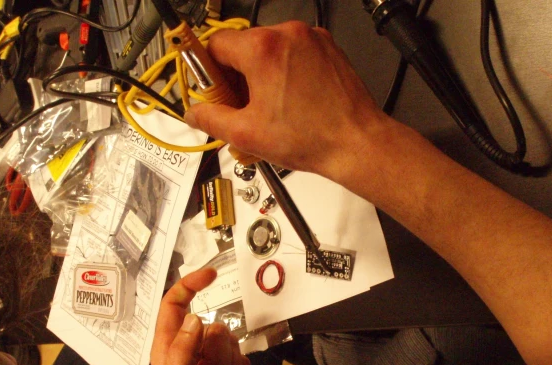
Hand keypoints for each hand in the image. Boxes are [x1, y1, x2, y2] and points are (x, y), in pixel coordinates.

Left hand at [150, 268, 250, 364]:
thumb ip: (183, 350)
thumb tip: (195, 319)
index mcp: (167, 350)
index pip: (174, 305)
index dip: (189, 286)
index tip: (209, 275)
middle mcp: (187, 352)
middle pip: (213, 327)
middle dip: (218, 354)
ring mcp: (207, 363)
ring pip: (231, 344)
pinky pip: (243, 361)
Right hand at [184, 21, 387, 184]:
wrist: (356, 143)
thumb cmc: (313, 138)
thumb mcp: (247, 134)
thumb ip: (211, 119)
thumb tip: (194, 113)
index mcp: (263, 48)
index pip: (216, 45)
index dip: (209, 71)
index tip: (212, 90)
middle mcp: (288, 34)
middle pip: (243, 47)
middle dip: (236, 77)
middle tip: (240, 108)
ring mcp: (311, 39)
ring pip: (270, 51)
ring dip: (261, 76)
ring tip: (269, 110)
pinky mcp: (328, 49)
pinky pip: (294, 55)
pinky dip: (286, 74)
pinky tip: (289, 103)